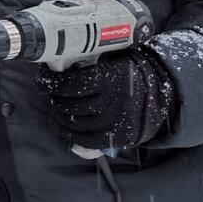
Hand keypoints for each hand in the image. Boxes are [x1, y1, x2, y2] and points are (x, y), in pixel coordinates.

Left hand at [36, 48, 176, 150]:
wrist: (159, 94)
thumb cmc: (127, 74)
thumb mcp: (113, 62)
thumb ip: (88, 64)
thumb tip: (56, 67)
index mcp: (109, 78)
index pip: (70, 83)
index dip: (52, 81)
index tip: (43, 78)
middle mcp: (110, 101)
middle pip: (68, 103)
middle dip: (53, 97)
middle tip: (48, 91)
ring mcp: (112, 121)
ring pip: (73, 121)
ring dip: (58, 113)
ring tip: (55, 104)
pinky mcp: (114, 138)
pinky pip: (83, 139)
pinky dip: (66, 132)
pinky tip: (59, 122)